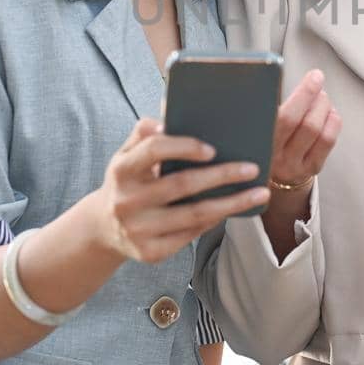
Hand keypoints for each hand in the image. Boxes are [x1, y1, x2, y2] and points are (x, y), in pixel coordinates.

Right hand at [82, 118, 269, 263]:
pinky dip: (215, 220)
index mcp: (121, 170)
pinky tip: (234, 209)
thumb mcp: (126, 155)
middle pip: (182, 185)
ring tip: (259, 193)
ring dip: (232, 203)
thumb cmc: (127, 181)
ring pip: (194, 214)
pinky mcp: (151, 252)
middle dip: (222, 175)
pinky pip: (192, 234)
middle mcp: (127, 201)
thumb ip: (145, 132)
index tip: (212, 148)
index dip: (184, 147)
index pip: (154, 151)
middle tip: (252, 168)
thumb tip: (168, 112)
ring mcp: (139, 230)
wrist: (103, 228)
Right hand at [269, 69, 340, 188]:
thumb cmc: (261, 139)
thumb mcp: (256, 124)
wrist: (264, 178)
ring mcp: (294, 165)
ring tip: (321, 97)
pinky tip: (328, 113)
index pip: (284, 116)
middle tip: (317, 81)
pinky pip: (328, 141)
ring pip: (318, 131)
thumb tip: (282, 73)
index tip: (314, 76)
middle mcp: (276, 157)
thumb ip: (266, 105)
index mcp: (259, 141)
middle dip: (317, 96)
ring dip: (325, 107)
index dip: (304, 94)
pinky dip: (333, 121)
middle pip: (306, 123)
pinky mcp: (310, 169)